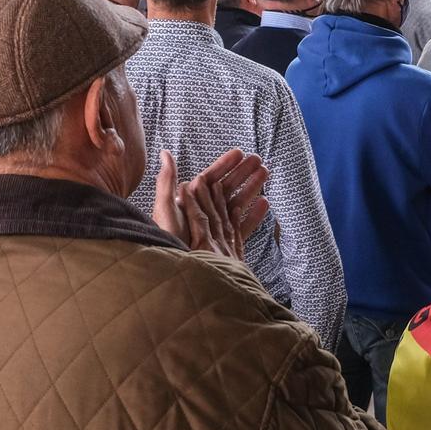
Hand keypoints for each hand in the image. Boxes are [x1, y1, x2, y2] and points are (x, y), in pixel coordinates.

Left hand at [152, 149, 270, 257]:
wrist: (178, 277)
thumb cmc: (168, 242)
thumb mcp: (165, 208)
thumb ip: (167, 181)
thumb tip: (165, 153)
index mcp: (189, 204)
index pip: (210, 179)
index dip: (225, 165)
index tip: (239, 152)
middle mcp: (204, 215)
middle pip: (227, 189)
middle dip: (242, 173)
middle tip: (258, 160)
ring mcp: (216, 230)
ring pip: (238, 204)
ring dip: (251, 188)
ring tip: (265, 174)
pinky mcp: (226, 247)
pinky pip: (243, 226)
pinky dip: (254, 214)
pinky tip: (264, 203)